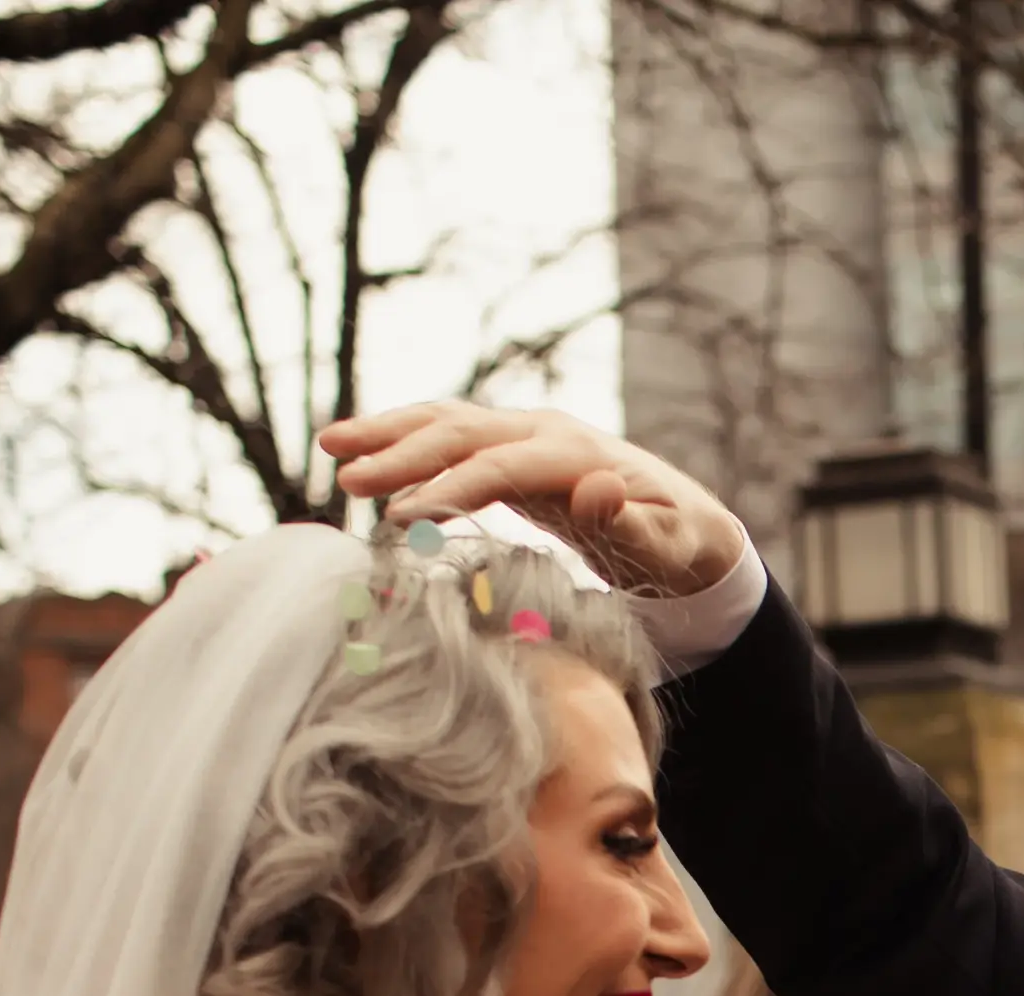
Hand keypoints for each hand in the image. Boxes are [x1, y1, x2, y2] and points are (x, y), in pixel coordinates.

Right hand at [317, 403, 748, 600]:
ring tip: (332, 448)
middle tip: (347, 481)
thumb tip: (595, 489)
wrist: (691, 524)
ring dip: (389, 432)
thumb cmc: (680, 543)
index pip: (500, 466)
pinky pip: (452, 439)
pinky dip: (407, 443)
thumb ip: (634, 524)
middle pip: (461, 432)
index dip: (450, 489)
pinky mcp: (512, 451)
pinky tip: (366, 459)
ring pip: (447, 422)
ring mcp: (525, 436)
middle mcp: (545, 432)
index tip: (402, 518)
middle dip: (402, 453)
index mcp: (577, 454)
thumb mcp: (670, 544)